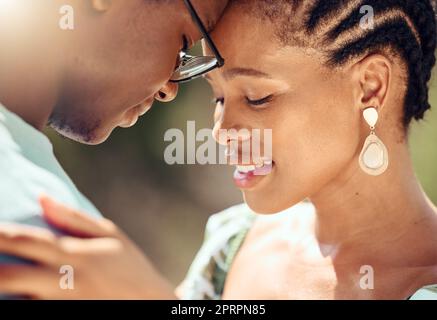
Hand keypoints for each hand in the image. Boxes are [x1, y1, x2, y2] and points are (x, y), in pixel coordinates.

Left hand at [0, 196, 176, 298]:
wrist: (149, 302)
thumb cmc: (129, 264)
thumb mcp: (109, 234)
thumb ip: (73, 218)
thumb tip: (42, 197)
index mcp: (73, 254)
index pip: (25, 240)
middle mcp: (62, 280)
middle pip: (7, 277)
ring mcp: (61, 304)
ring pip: (14, 300)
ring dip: (1, 288)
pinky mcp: (63, 316)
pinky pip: (30, 310)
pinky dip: (18, 302)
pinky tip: (11, 296)